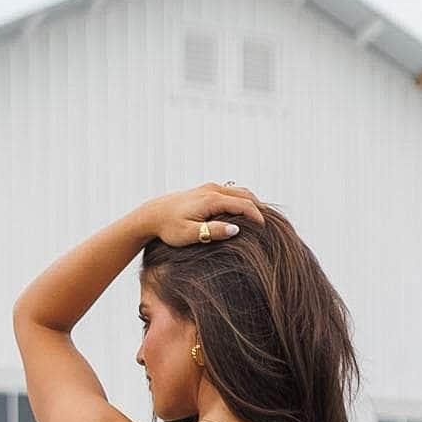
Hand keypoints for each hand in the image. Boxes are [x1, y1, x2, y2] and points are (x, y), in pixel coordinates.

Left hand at [139, 182, 264, 245]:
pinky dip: (242, 199)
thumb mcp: (190, 234)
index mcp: (211, 200)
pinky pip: (231, 191)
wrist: (152, 215)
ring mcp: (209, 187)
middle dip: (259, 208)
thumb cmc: (169, 228)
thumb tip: (236, 230)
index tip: (266, 230)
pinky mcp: (206, 189)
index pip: (243, 205)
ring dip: (252, 202)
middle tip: (269, 223)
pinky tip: (244, 211)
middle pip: (245, 194)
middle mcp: (212, 189)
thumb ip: (213, 232)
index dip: (257, 217)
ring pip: (239, 190)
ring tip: (261, 217)